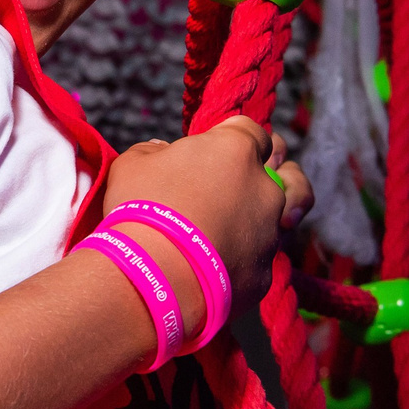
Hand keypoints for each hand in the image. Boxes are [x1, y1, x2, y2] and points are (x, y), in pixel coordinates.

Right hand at [101, 117, 310, 310]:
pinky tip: (206, 272)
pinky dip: (236, 264)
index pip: (251, 132)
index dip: (232, 141)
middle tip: (224, 195)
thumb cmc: (142, 209)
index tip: (211, 154)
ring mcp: (269, 234)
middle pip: (275, 176)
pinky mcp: (264, 274)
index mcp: (237, 150)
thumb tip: (162, 154)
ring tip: (209, 240)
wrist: (153, 277)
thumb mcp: (134, 164)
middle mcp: (265, 188)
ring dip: (245, 226)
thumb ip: (156, 152)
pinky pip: (254, 263)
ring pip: (267, 223)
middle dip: (252, 184)